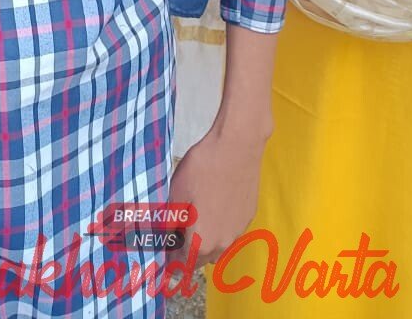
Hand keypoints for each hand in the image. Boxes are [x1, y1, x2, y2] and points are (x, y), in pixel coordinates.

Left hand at [167, 121, 267, 266]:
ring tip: (194, 217)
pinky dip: (219, 226)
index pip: (181, 263)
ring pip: (218, 246)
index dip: (169, 257)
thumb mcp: (176, 195)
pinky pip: (229, 231)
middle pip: (200, 258)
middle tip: (175, 231)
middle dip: (187, 250)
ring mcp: (238, 231)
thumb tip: (164, 239)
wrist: (236, 148)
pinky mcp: (248, 217)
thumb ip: (169, 224)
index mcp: (201, 241)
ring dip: (205, 240)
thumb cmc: (201, 170)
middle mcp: (222, 243)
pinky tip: (213, 205)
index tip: (162, 248)